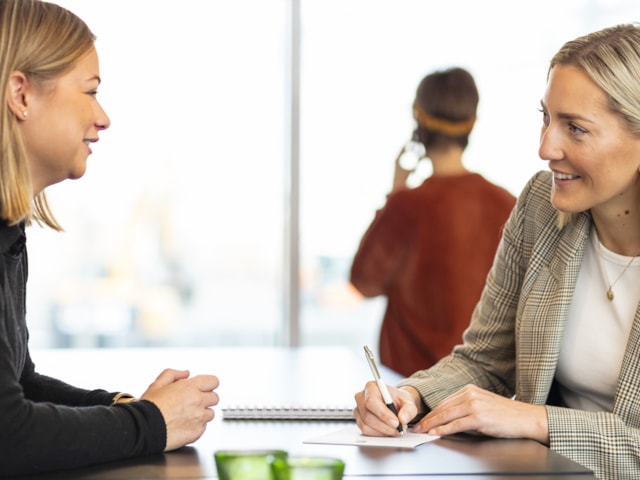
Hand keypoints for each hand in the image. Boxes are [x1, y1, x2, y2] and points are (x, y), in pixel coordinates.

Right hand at [140, 369, 219, 450]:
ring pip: (210, 413)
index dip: (208, 384)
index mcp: (190, 387)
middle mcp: (198, 401)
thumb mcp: (157, 383)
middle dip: (205, 399)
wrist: (143, 429)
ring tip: (187, 415)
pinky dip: (196, 426)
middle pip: (215, 397)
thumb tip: (186, 373)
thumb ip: (173, 374)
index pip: (214, 381)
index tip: (203, 388)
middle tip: (193, 403)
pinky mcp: (197, 432)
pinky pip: (204, 428)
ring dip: (202, 413)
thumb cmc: (149, 407)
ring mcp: (199, 418)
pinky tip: (184, 425)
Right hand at [353, 381, 421, 435]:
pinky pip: (365, 431)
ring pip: (366, 425)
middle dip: (385, 426)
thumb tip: (403, 419)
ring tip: (395, 430)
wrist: (395, 404)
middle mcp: (361, 396)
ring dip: (382, 431)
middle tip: (399, 429)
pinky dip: (378, 434)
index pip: (371, 401)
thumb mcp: (408, 402)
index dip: (383, 414)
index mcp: (371, 387)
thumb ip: (408, 410)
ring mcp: (358, 409)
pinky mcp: (358, 419)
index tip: (396, 422)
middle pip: (368, 415)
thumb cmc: (399, 401)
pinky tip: (387, 431)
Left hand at [413, 385, 548, 444]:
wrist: (527, 418)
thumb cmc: (507, 415)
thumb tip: (448, 417)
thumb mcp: (483, 405)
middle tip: (416, 426)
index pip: (444, 402)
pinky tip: (434, 433)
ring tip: (421, 430)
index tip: (422, 418)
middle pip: (442, 408)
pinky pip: (456, 425)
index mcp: (469, 389)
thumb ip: (467, 407)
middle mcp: (470, 394)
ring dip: (431, 424)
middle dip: (427, 418)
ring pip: (446, 415)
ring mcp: (474, 405)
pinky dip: (443, 429)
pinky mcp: (479, 417)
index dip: (431, 412)